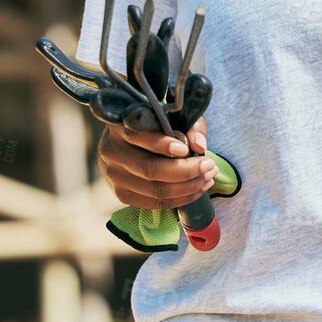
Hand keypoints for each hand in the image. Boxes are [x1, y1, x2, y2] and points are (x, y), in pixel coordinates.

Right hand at [97, 115, 215, 209]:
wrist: (129, 144)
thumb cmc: (157, 127)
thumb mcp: (175, 118)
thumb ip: (190, 126)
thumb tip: (199, 145)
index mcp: (120, 125)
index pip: (138, 136)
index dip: (162, 145)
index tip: (185, 149)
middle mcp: (112, 152)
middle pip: (149, 169)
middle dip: (185, 171)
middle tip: (209, 166)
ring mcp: (114, 176)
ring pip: (154, 190)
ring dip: (188, 188)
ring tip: (208, 179)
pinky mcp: (122, 194)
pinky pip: (153, 203)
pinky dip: (180, 199)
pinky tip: (197, 190)